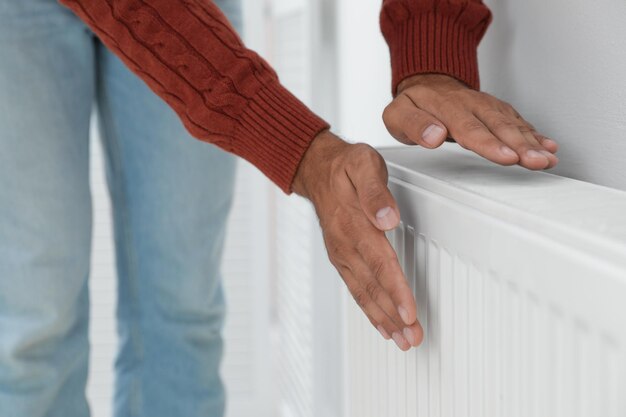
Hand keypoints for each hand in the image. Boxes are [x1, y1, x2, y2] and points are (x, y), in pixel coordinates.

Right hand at [293, 131, 422, 350]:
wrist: (316, 169)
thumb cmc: (345, 166)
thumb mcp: (363, 164)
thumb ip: (376, 192)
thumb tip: (387, 219)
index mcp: (353, 223)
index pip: (379, 262)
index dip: (395, 290)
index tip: (409, 312)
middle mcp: (345, 244)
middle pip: (372, 286)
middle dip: (393, 315)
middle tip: (413, 338)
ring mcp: (341, 253)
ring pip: (364, 293)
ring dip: (383, 319)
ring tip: (402, 339)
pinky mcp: (341, 258)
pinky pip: (355, 288)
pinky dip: (369, 310)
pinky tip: (382, 324)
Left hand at [383, 74, 558, 168]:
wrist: (425, 82)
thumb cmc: (412, 104)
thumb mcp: (397, 115)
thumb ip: (414, 125)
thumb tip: (435, 136)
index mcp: (445, 106)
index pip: (470, 128)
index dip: (489, 143)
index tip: (506, 156)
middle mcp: (471, 104)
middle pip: (498, 126)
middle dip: (520, 145)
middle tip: (536, 161)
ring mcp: (486, 106)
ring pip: (511, 123)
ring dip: (532, 142)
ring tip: (547, 159)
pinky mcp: (496, 111)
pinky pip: (518, 121)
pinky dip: (535, 134)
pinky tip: (549, 146)